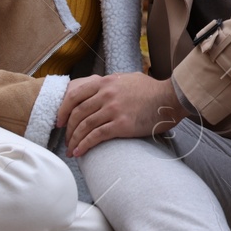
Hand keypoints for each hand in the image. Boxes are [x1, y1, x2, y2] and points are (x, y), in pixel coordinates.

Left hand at [57, 72, 186, 154]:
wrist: (170, 98)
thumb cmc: (152, 90)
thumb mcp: (127, 78)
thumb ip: (110, 84)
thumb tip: (98, 90)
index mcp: (106, 82)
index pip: (75, 95)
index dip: (63, 110)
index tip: (59, 120)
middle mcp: (106, 94)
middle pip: (77, 113)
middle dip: (67, 128)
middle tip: (65, 138)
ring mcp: (113, 109)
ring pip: (84, 126)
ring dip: (74, 139)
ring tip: (71, 149)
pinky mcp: (122, 124)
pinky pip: (96, 136)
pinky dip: (84, 145)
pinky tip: (79, 152)